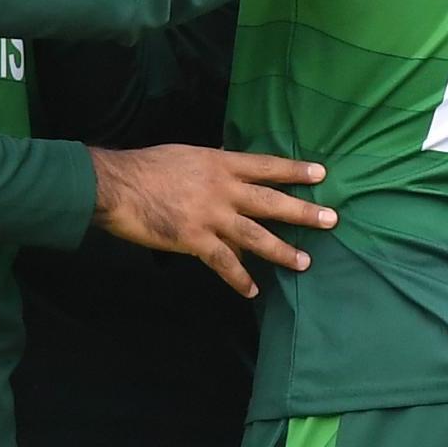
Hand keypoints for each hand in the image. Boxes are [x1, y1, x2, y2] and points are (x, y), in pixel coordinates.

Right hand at [88, 145, 335, 296]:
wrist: (116, 185)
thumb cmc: (146, 167)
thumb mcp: (187, 156)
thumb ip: (213, 168)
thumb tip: (231, 178)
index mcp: (220, 164)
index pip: (266, 166)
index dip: (295, 170)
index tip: (322, 173)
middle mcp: (222, 189)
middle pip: (271, 201)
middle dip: (303, 211)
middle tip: (331, 219)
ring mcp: (210, 216)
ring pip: (256, 236)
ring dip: (282, 250)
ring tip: (304, 262)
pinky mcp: (195, 240)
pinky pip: (224, 263)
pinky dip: (240, 278)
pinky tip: (253, 290)